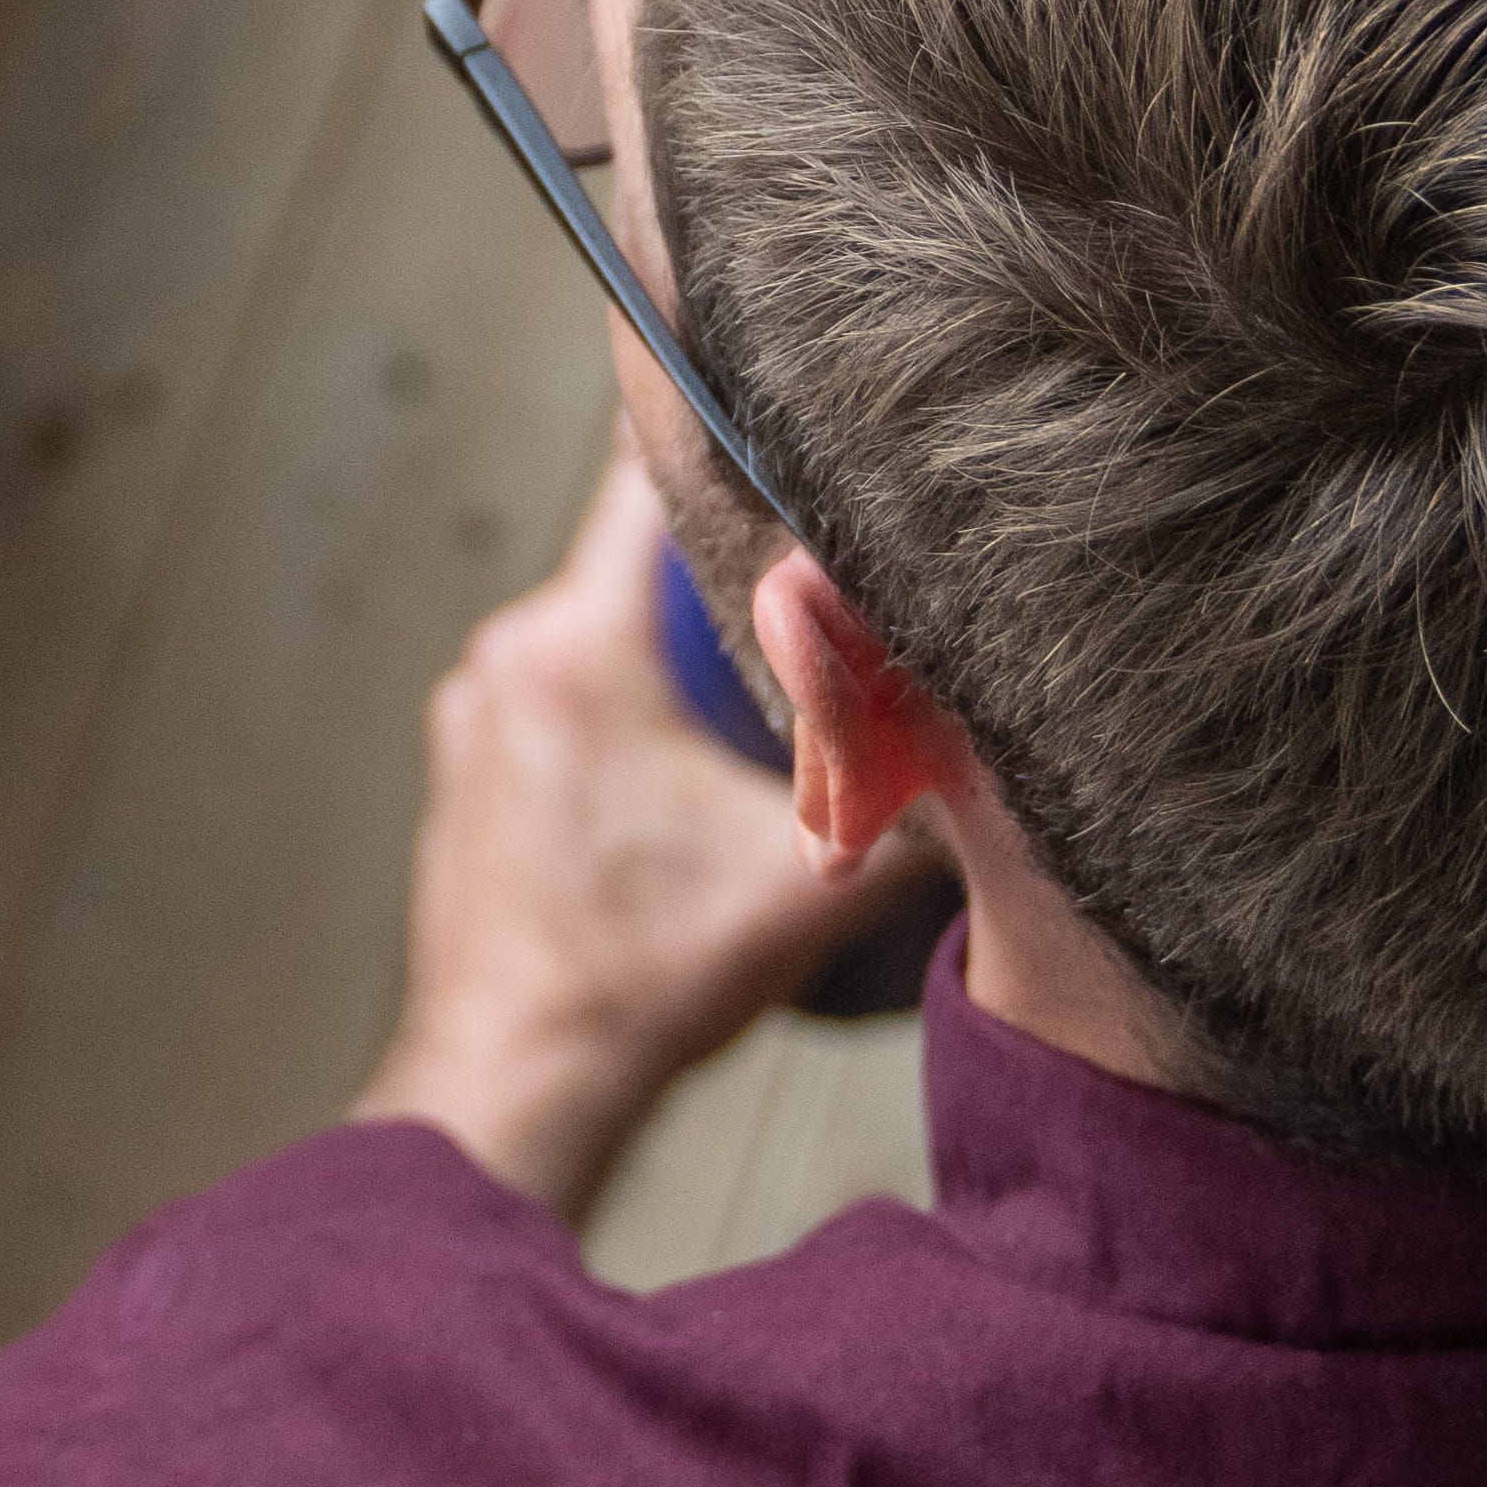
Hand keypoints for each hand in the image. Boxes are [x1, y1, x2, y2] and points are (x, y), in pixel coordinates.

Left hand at [352, 457, 893, 1221]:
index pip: (650, 475)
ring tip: (780, 683)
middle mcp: (510, 653)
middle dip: (735, 569)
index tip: (797, 406)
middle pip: (642, 557)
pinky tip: (698, 759)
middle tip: (828, 583)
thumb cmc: (635, 979)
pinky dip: (636, 701)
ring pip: (609, 628)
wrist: (518, 1079)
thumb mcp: (805, 883)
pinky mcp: (472, 763)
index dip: (730, 432)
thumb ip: (911, 802)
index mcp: (576, 644)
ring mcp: (478, 709)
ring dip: (687, 647)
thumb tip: (1013, 755)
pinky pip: (571, 688)